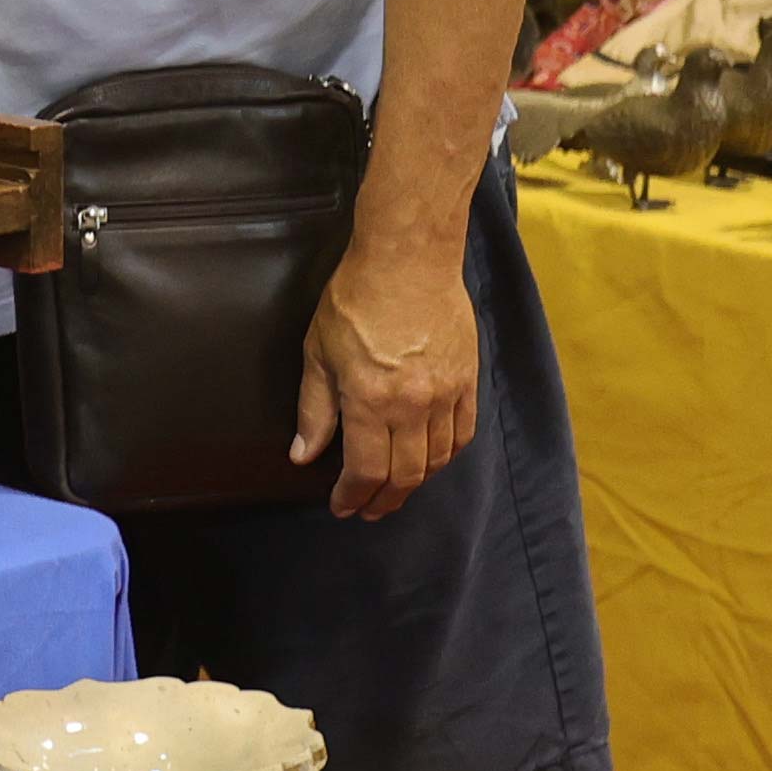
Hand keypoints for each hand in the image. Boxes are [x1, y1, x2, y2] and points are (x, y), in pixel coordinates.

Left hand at [290, 232, 481, 520]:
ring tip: (396, 490)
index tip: (342, 506)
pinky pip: (462, 433)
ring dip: (415, 482)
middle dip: (384, 499)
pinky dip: (446, 455)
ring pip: (437, 460)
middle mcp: (414, 406)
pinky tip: (431, 459)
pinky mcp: (468, 381)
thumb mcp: (318, 353)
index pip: (366, 470)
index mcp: (371, 401)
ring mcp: (446, 395)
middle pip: (406, 475)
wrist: (409, 260)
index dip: (353, 496)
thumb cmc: (355, 301)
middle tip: (369, 509)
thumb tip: (303, 455)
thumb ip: (314, 410)